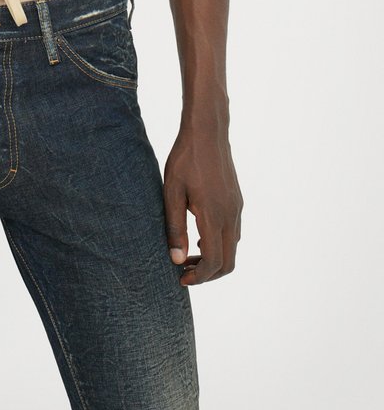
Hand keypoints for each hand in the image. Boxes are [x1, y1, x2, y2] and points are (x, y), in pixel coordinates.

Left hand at [163, 125, 242, 285]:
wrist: (207, 131)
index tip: (181, 278)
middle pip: (228, 262)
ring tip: (188, 254)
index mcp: (213, 215)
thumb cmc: (185, 159)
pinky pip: (233, 233)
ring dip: (214, 259)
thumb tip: (177, 259)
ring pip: (232, 248)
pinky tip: (199, 234)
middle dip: (208, 274)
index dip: (199, 277)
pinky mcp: (237, 201)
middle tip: (184, 272)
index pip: (213, 261)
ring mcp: (237, 208)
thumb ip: (175, 227)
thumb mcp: (172, 192)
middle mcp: (231, 215)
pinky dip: (219, 243)